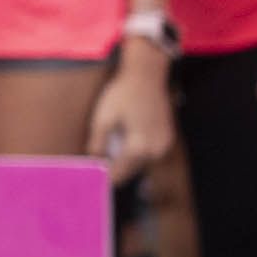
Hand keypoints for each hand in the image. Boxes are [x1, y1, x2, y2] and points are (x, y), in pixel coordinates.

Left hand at [86, 44, 172, 182]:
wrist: (146, 76)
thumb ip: (97, 145)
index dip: (103, 177)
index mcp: (138, 147)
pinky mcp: (167, 139)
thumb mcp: (102, 119)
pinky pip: (148, 153)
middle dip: (114, 168)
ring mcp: (163, 146)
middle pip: (129, 171)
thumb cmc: (121, 95)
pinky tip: (124, 139)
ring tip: (110, 148)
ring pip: (139, 163)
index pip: (118, 173)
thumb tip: (92, 164)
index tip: (89, 181)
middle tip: (96, 164)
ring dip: (125, 160)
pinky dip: (136, 151)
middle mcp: (155, 151)